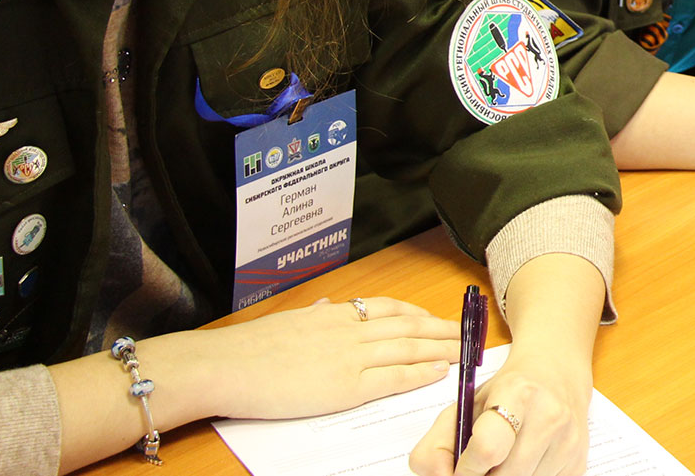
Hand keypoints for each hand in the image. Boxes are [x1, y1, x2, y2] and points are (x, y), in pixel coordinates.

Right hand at [152, 296, 458, 422]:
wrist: (225, 365)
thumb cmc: (247, 349)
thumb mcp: (288, 321)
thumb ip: (314, 317)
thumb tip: (326, 309)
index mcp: (333, 315)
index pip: (387, 308)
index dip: (418, 313)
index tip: (437, 317)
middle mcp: (348, 330)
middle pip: (408, 326)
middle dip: (442, 329)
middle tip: (469, 333)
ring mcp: (349, 357)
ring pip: (408, 348)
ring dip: (442, 348)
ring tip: (466, 352)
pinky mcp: (345, 386)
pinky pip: (393, 377)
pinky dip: (420, 373)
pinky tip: (439, 371)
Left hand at [410, 346, 591, 475]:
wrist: (557, 372)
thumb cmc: (508, 390)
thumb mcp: (467, 403)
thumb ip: (438, 443)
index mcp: (517, 392)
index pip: (487, 447)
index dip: (466, 469)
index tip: (459, 470)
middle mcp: (549, 416)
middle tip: (480, 465)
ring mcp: (569, 441)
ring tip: (504, 457)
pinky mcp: (578, 463)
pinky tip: (524, 461)